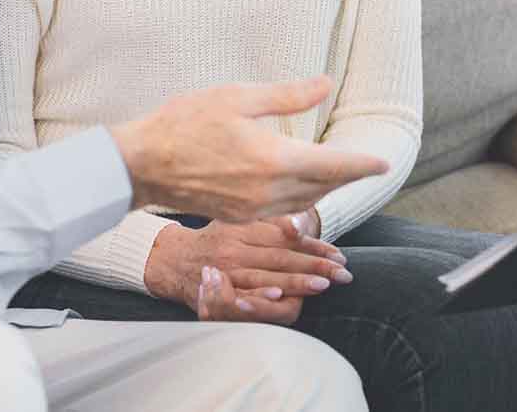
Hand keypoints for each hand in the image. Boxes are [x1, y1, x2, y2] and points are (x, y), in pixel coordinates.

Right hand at [111, 77, 387, 219]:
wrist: (141, 164)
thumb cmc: (185, 123)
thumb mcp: (237, 98)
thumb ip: (287, 96)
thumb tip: (325, 84)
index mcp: (273, 160)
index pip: (332, 165)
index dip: (361, 164)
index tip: (384, 163)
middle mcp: (268, 191)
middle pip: (324, 187)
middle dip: (349, 177)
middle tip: (370, 167)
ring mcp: (252, 208)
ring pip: (305, 202)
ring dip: (328, 190)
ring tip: (343, 176)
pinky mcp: (238, 215)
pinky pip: (283, 211)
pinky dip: (303, 200)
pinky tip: (305, 190)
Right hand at [146, 215, 351, 320]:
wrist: (173, 260)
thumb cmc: (215, 237)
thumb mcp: (240, 219)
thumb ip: (271, 221)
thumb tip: (301, 224)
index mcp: (244, 227)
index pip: (286, 237)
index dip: (314, 246)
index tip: (338, 254)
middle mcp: (235, 248)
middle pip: (281, 258)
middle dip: (314, 266)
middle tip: (342, 273)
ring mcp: (225, 271)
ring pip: (265, 277)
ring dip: (296, 283)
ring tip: (323, 285)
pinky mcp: (216, 292)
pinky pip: (241, 296)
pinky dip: (260, 297)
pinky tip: (278, 298)